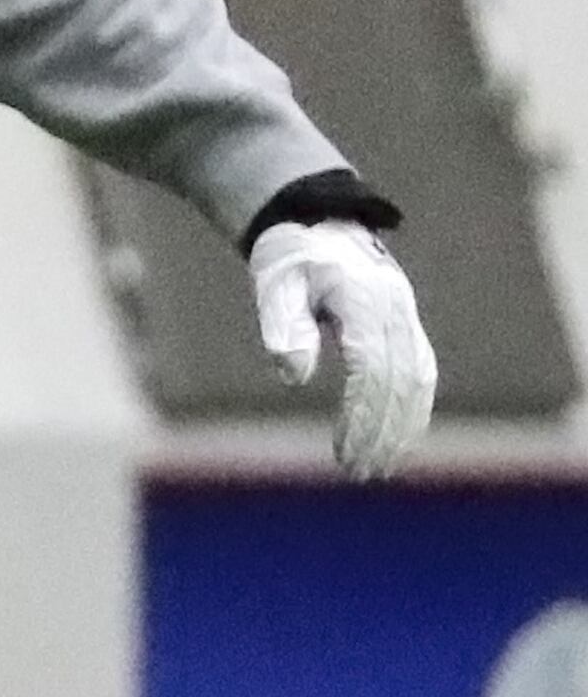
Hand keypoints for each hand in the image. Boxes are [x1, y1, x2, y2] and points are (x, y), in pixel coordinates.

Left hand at [251, 220, 437, 477]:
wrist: (322, 225)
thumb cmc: (291, 258)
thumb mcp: (275, 283)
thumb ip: (283, 325)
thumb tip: (295, 377)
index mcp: (365, 301)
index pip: (372, 369)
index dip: (362, 415)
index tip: (344, 452)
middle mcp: (396, 311)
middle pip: (400, 382)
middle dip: (382, 431)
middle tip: (358, 471)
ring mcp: (407, 319)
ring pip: (419, 381)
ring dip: (402, 428)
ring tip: (377, 466)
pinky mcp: (408, 328)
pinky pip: (422, 373)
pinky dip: (414, 410)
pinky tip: (397, 440)